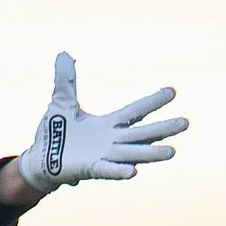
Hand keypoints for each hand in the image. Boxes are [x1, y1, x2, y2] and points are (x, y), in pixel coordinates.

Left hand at [17, 54, 185, 193]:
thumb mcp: (62, 102)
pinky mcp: (91, 169)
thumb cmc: (54, 133)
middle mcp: (112, 141)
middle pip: (143, 134)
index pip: (135, 111)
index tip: (172, 91)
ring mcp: (104, 156)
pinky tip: (133, 172)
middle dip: (163, 128)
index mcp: (109, 124)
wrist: (39, 159)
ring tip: (172, 152)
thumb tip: (63, 54)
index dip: (152, 102)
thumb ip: (65, 80)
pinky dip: (119, 171)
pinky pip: (108, 170)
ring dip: (152, 153)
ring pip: (133, 154)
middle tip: (186, 122)